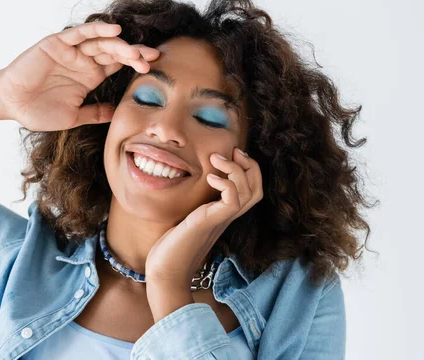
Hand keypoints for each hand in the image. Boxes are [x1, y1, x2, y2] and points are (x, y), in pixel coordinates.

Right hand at [0, 21, 159, 131]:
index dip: (136, 64)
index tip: (154, 69)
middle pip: (116, 52)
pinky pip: (80, 33)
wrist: (11, 105)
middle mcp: (84, 61)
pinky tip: (115, 30)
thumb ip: (96, 113)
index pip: (118, 65)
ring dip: (121, 45)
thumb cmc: (39, 111)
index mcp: (90, 76)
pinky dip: (97, 29)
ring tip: (137, 52)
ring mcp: (72, 52)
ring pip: (102, 42)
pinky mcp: (58, 44)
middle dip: (135, 54)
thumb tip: (118, 115)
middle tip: (152, 59)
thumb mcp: (74, 117)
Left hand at [144, 147, 263, 289]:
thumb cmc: (172, 245)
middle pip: (257, 188)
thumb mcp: (187, 215)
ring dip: (236, 169)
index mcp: (224, 214)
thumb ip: (196, 202)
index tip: (233, 154)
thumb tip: (193, 183)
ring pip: (250, 192)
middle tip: (232, 152)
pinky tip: (210, 178)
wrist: (165, 270)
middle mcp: (227, 217)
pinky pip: (233, 200)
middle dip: (250, 165)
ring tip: (216, 159)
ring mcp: (221, 220)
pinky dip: (226, 183)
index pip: (253, 190)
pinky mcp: (211, 222)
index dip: (249, 169)